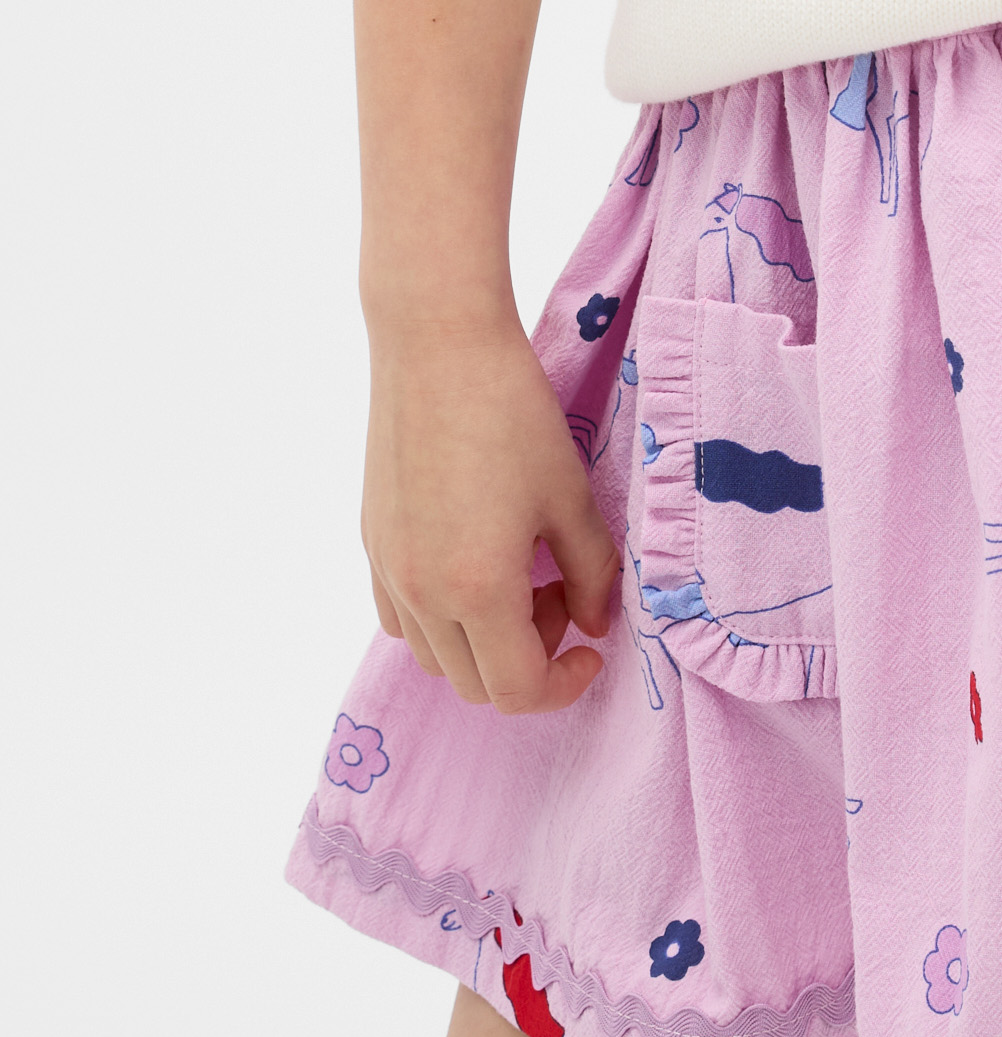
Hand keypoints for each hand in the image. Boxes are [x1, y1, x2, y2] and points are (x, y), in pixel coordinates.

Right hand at [362, 310, 621, 713]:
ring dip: (482, 639)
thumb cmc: (512, 413)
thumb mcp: (570, 495)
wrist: (436, 345)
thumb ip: (593, 572)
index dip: (564, 684)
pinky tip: (474, 554)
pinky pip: (402, 614)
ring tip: (519, 570)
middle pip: (474, 683)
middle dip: (529, 657)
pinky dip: (442, 613)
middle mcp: (422, 594)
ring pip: (434, 655)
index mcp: (477, 590)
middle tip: (560, 591)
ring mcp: (388, 571)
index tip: (591, 645)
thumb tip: (595, 623)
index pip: (516, 691)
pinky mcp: (371, 542)